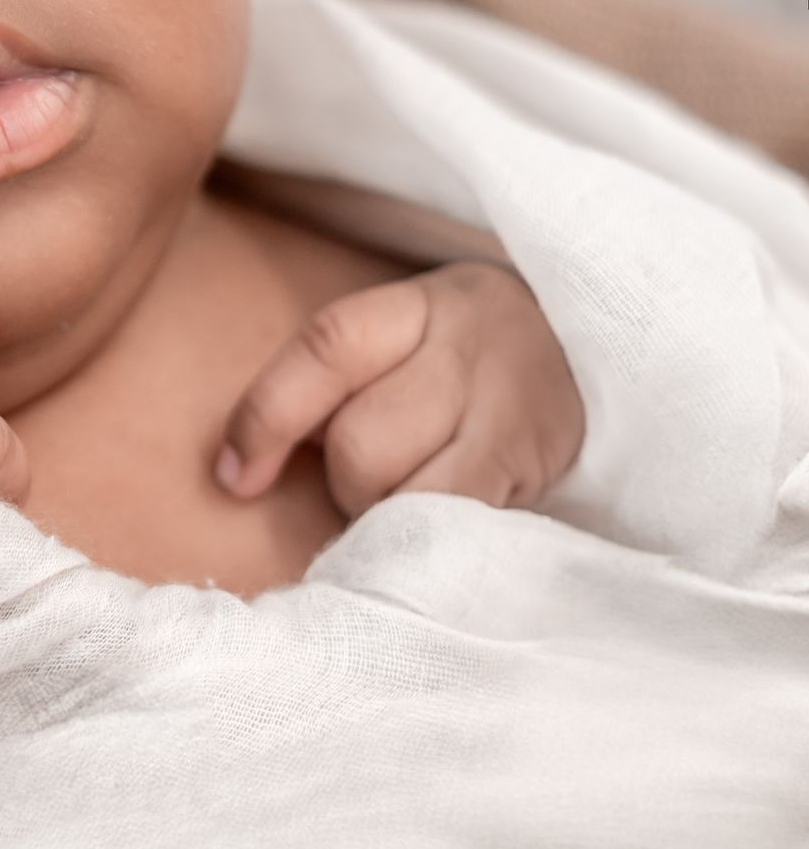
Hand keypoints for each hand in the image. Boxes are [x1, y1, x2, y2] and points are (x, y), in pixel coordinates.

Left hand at [213, 260, 585, 519]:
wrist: (613, 368)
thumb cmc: (478, 375)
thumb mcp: (413, 351)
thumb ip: (337, 388)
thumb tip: (241, 470)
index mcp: (421, 305)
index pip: (325, 348)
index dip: (265, 418)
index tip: (235, 476)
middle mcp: (471, 341)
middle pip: (361, 442)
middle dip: (351, 483)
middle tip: (384, 481)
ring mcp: (513, 402)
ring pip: (405, 492)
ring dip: (392, 518)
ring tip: (421, 501)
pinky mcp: (540, 463)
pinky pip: (457, 521)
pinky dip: (432, 543)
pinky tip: (442, 535)